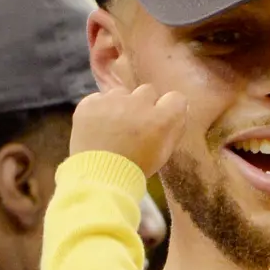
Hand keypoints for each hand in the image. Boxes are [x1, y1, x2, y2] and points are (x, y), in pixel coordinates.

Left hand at [69, 85, 187, 176]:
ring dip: (121, 106)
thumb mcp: (164, 152)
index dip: (168, 108)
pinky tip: (97, 127)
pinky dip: (99, 110)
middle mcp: (139, 104)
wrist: (98, 178)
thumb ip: (173, 127)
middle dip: (144, 105)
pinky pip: (99, 99)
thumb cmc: (135, 169)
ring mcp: (112, 101)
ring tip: (113, 128)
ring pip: (122, 93)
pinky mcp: (90, 103)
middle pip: (148, 91)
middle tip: (135, 125)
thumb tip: (179, 109)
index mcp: (161, 119)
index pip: (176, 98)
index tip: (160, 119)